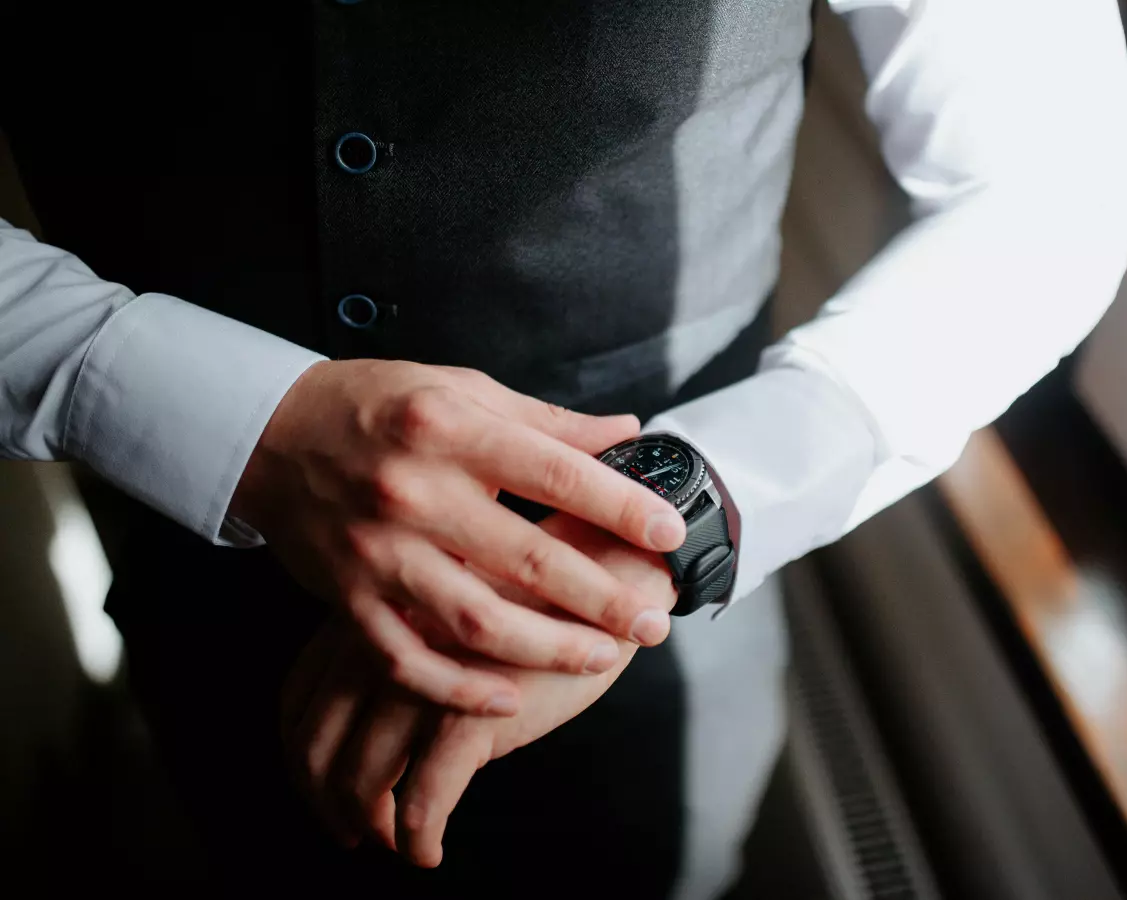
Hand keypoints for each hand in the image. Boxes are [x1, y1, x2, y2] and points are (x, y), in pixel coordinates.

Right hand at [233, 360, 684, 713]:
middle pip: (526, 558)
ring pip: (474, 621)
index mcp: (450, 429)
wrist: (274, 435)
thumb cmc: (379, 407)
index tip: (669, 533)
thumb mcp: (462, 390)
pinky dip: (459, 687)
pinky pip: (407, 659)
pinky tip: (509, 696)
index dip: (621, 506)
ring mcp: (378, 552)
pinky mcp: (348, 599)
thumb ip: (546, 420)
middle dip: (601, 597)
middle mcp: (415, 492)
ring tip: (601, 657)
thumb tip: (625, 434)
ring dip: (547, 649)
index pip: (556, 472)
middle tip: (653, 619)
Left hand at [280, 512, 676, 862]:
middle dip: (325, 801)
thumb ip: (405, 638)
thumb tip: (374, 711)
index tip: (321, 784)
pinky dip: (417, 839)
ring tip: (395, 845)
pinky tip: (430, 852)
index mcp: (372, 614)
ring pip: (361, 782)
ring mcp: (420, 680)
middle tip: (349, 831)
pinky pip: (421, 802)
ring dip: (373, 828)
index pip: (298, 697)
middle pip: (315, 745)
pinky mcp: (467, 715)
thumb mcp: (449, 602)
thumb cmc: (536, 593)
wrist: (607, 579)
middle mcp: (381, 644)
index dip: (303, 753)